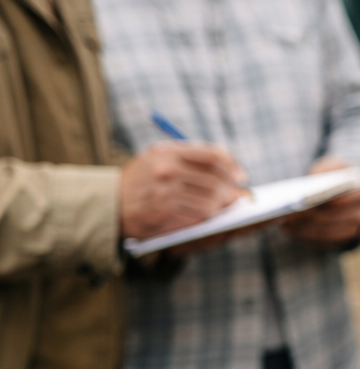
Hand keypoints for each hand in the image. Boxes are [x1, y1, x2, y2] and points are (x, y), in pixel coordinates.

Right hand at [119, 142, 246, 239]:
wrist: (109, 204)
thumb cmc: (141, 182)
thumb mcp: (158, 160)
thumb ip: (189, 161)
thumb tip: (230, 171)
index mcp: (168, 152)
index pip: (212, 155)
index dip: (231, 166)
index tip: (240, 176)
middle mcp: (167, 168)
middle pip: (215, 179)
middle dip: (231, 189)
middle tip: (237, 196)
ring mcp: (165, 190)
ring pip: (211, 199)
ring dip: (222, 205)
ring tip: (223, 207)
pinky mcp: (165, 211)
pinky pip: (199, 215)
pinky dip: (209, 217)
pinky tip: (208, 216)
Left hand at [281, 156, 359, 247]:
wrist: (354, 191)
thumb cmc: (338, 177)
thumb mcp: (333, 166)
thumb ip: (323, 171)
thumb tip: (311, 183)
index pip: (338, 201)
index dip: (317, 203)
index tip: (296, 202)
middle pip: (330, 219)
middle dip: (306, 219)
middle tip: (285, 217)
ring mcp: (356, 229)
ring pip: (327, 233)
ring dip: (304, 231)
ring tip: (285, 225)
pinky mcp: (347, 240)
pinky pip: (326, 242)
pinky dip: (308, 237)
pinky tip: (293, 232)